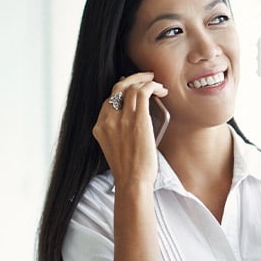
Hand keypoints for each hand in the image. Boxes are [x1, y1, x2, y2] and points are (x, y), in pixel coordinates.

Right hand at [92, 72, 167, 191]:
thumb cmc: (129, 170)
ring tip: (158, 85)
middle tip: (147, 77)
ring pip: (131, 87)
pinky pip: (143, 92)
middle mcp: (107, 120)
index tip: (135, 90)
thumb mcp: (114, 148)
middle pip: (117, 88)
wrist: (132, 182)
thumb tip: (132, 121)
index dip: (124, 91)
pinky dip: (153, 86)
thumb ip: (117, 133)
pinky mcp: (137, 119)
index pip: (109, 100)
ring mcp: (121, 119)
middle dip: (133, 79)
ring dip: (146, 81)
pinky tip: (160, 90)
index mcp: (100, 127)